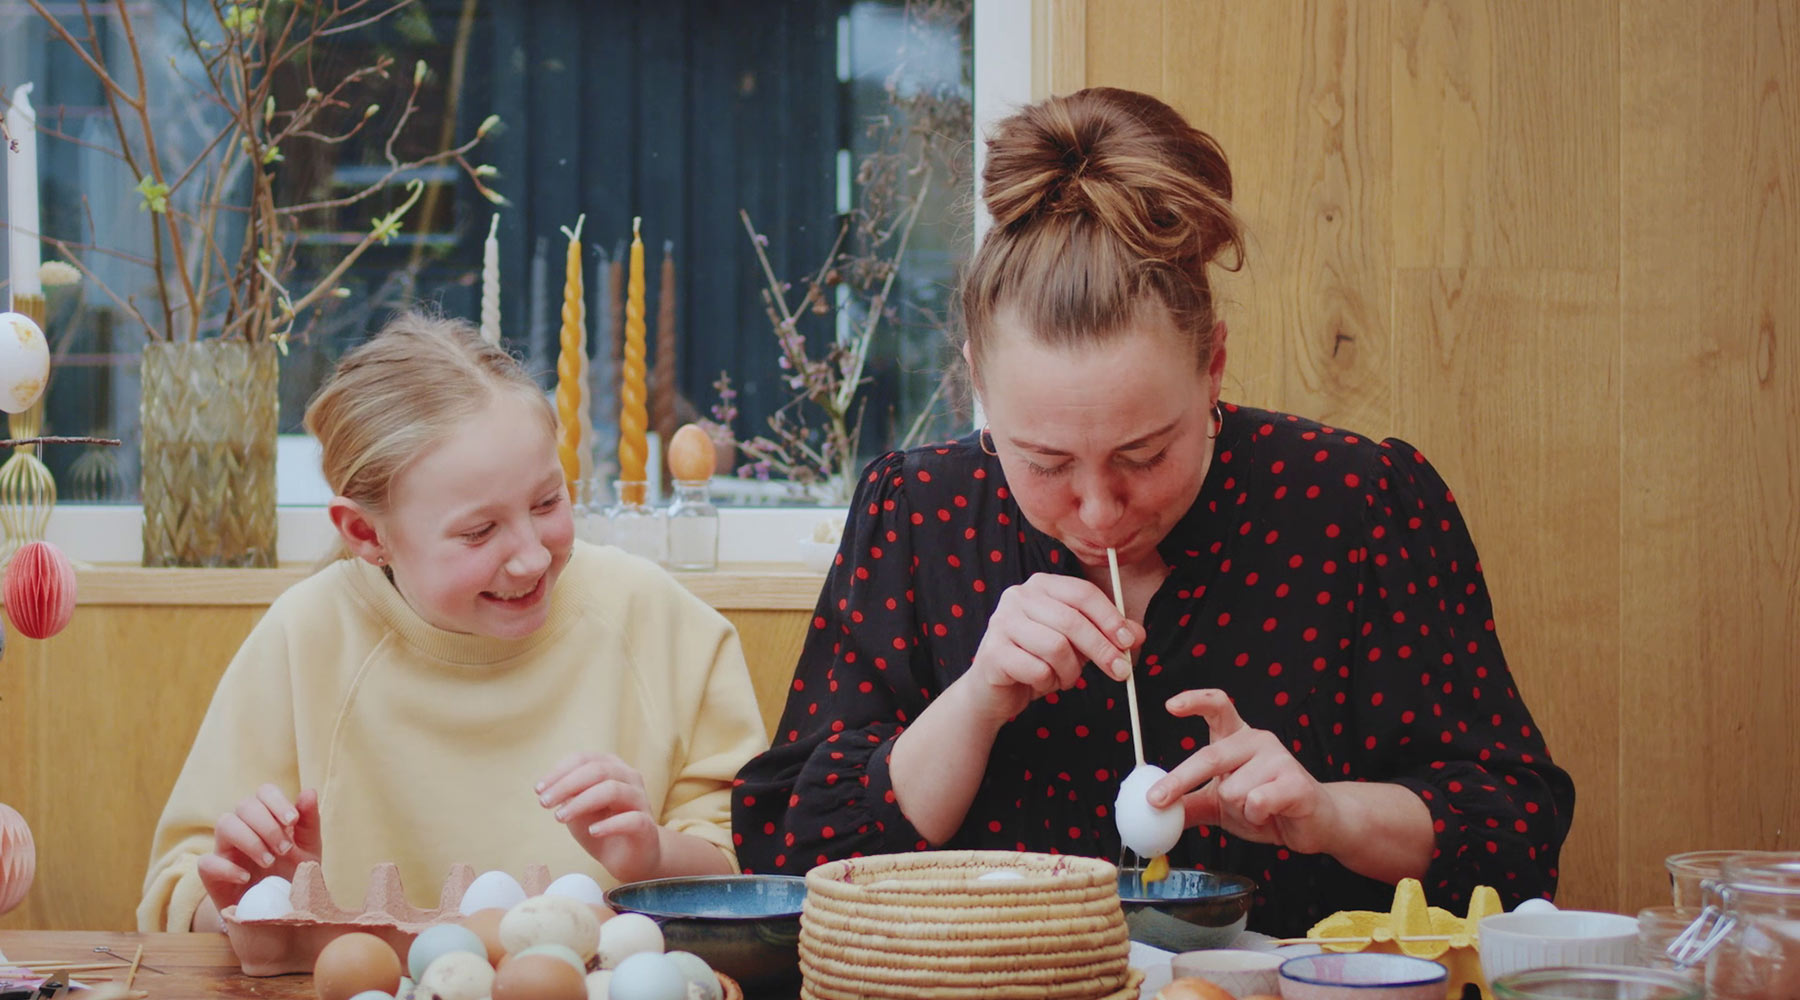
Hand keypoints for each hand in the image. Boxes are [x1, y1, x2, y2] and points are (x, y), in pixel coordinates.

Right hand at [197, 785, 321, 912]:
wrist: (278, 913)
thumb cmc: (291, 875)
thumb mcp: (308, 851)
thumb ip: (309, 823)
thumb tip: (309, 791)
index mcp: (267, 818)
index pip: (264, 792)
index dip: (276, 801)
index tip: (292, 821)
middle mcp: (243, 828)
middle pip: (244, 805)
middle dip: (267, 825)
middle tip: (285, 849)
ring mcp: (225, 849)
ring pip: (224, 824)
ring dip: (250, 840)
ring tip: (269, 862)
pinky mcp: (211, 874)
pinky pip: (207, 862)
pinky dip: (228, 868)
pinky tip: (247, 878)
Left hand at [538, 752, 662, 883]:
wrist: (632, 858)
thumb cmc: (603, 829)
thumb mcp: (579, 810)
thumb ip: (569, 796)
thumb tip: (549, 788)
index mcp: (612, 768)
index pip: (584, 759)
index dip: (559, 772)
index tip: (538, 790)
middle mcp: (629, 778)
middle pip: (598, 770)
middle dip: (566, 785)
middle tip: (544, 803)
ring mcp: (640, 800)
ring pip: (612, 790)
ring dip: (581, 802)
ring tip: (560, 817)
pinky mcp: (647, 825)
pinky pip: (631, 819)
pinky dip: (609, 824)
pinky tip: (592, 832)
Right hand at [956, 573, 1144, 726]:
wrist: (993, 690)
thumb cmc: (1037, 660)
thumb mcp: (1077, 645)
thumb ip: (1105, 635)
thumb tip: (1137, 634)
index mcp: (1041, 585)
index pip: (1082, 593)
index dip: (1110, 618)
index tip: (1130, 641)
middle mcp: (1017, 597)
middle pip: (1072, 620)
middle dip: (1102, 649)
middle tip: (1121, 672)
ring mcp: (1001, 623)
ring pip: (1056, 647)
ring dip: (1070, 672)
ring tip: (1064, 678)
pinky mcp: (993, 652)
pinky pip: (1037, 669)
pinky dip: (1048, 683)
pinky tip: (1041, 683)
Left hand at [1150, 689, 1341, 854]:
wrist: (1314, 825)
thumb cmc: (1267, 808)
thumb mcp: (1220, 805)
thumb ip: (1190, 802)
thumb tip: (1153, 808)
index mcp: (1238, 738)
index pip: (1218, 706)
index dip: (1194, 701)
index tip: (1170, 706)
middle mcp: (1258, 740)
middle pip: (1211, 756)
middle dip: (1180, 780)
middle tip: (1157, 799)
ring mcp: (1279, 758)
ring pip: (1232, 790)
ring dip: (1238, 811)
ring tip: (1258, 811)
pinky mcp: (1295, 782)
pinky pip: (1256, 802)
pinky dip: (1256, 817)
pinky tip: (1271, 815)